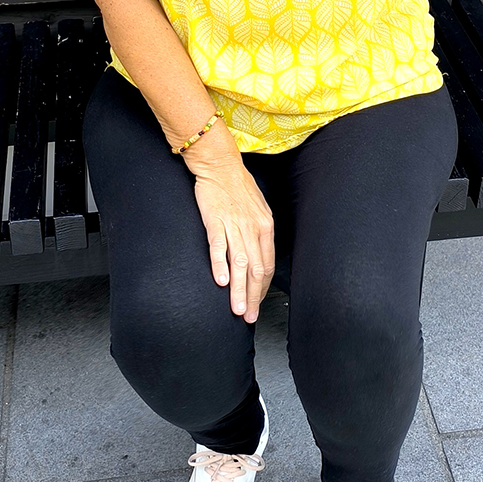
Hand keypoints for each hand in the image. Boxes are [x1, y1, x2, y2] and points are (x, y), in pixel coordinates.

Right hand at [188, 158, 275, 322]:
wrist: (220, 165)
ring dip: (238, 290)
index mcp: (265, 226)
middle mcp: (253, 228)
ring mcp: (234, 225)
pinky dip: (220, 265)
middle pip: (256, 270)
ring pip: (239, 264)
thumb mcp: (257, 208)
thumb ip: (258, 231)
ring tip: (237, 310)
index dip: (262, 288)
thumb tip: (258, 252)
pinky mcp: (215, 221)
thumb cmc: (238, 186)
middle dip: (252, 297)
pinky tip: (220, 282)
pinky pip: (219, 247)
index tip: (256, 303)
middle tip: (249, 317)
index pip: (267, 265)